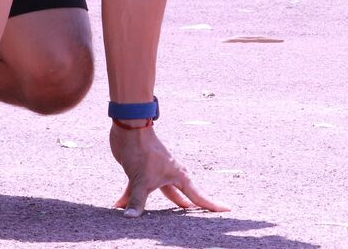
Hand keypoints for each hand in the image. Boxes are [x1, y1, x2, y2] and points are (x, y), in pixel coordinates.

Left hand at [110, 124, 228, 217]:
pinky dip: (129, 198)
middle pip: (181, 195)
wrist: (130, 128)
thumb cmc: (142, 150)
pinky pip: (137, 190)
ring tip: (164, 219)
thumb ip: (137, 200)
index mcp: (178, 175)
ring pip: (159, 193)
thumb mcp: (141, 179)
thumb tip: (130, 217)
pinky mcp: (140, 171)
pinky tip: (120, 206)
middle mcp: (169, 174)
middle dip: (186, 206)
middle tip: (197, 217)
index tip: (227, 208)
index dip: (211, 205)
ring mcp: (154, 173)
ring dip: (157, 204)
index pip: (198, 195)